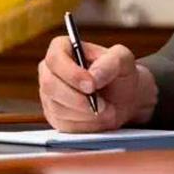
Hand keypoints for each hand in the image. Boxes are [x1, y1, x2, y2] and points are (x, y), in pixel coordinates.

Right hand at [38, 37, 158, 132]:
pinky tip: (98, 119)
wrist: (124, 99)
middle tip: (102, 105)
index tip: (91, 85)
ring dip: (85, 114)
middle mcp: (50, 71)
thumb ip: (111, 61)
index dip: (70, 73)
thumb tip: (93, 75)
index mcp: (63, 48)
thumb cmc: (120, 74)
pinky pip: (63, 125)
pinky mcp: (54, 116)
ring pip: (57, 108)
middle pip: (50, 85)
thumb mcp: (124, 60)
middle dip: (78, 99)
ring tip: (107, 110)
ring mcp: (49, 95)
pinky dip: (84, 125)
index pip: (55, 57)